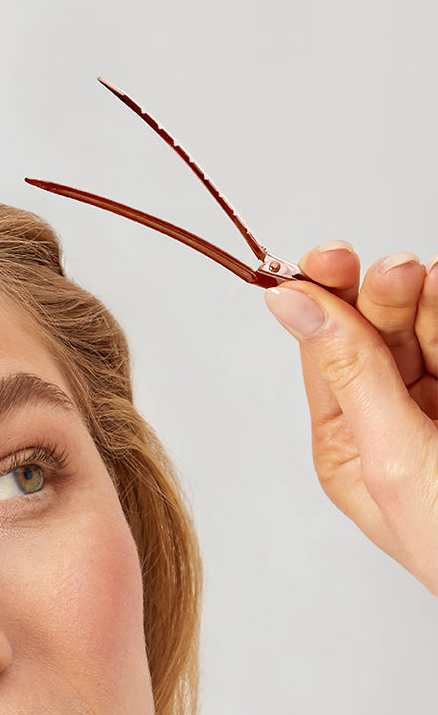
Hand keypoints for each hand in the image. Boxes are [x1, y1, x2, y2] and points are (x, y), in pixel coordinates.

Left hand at [263, 241, 436, 593]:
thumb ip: (354, 375)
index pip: (326, 355)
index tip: (328, 255)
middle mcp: (394, 422)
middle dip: (384, 294)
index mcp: (348, 446)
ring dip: (429, 298)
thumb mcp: (397, 459)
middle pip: (378, 333)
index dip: (323, 299)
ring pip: (430, 331)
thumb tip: (289, 305)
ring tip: (433, 277)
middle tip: (400, 269)